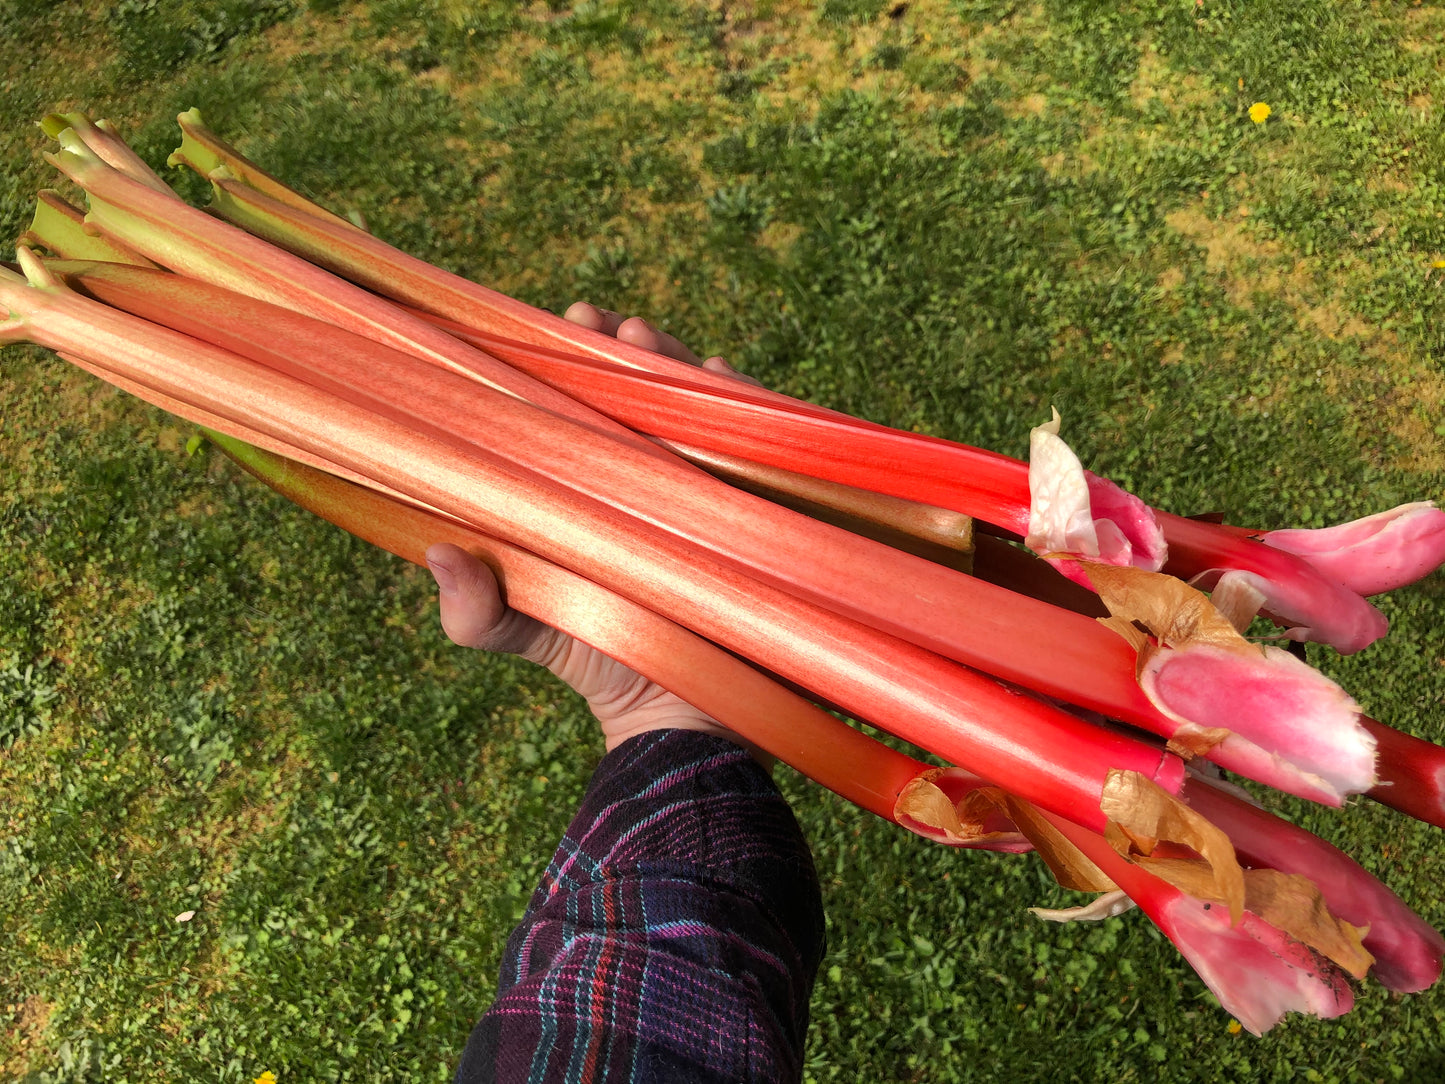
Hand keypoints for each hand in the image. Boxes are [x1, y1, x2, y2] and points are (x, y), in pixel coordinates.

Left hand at [426, 307, 763, 758]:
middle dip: (630, 349)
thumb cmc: (608, 670)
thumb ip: (481, 610)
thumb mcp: (534, 634)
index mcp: (603, 495)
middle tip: (606, 325)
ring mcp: (716, 493)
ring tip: (649, 340)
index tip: (557, 326)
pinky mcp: (768, 510)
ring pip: (703, 407)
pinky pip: (767, 443)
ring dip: (680, 364)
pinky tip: (724, 379)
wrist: (691, 726)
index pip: (588, 409)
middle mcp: (659, 483)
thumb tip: (438, 554)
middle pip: (648, 394)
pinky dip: (751, 405)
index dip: (572, 362)